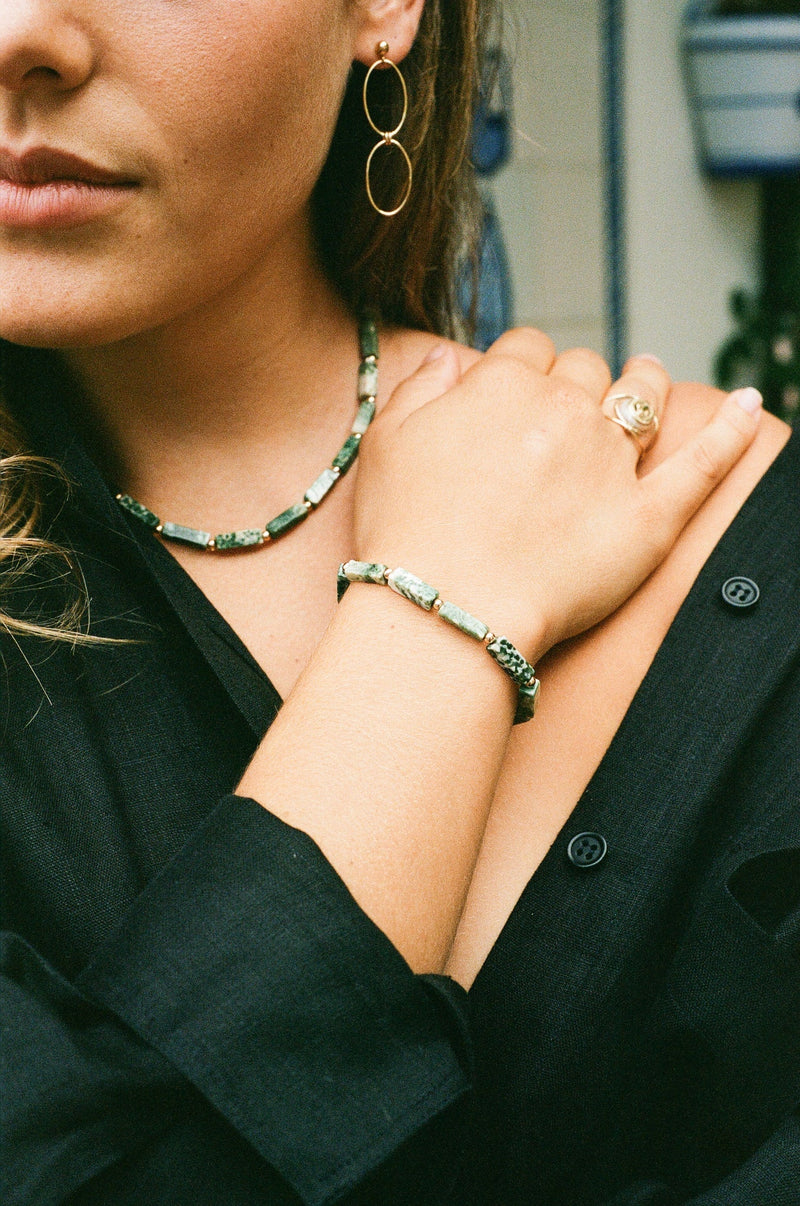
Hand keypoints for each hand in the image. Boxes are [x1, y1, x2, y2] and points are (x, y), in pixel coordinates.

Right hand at [354, 329, 761, 660]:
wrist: (444, 609)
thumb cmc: (407, 534)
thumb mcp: (386, 444)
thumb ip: (420, 389)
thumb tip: (450, 361)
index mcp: (502, 388)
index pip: (526, 350)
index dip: (522, 367)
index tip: (515, 390)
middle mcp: (563, 412)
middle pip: (584, 371)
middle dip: (575, 381)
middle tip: (564, 409)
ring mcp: (611, 462)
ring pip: (641, 397)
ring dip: (644, 382)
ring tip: (647, 378)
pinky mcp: (647, 517)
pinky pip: (701, 464)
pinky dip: (732, 431)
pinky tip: (750, 406)